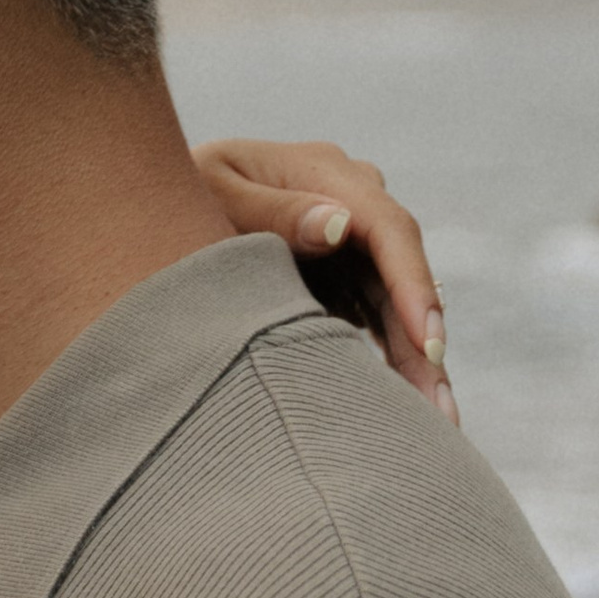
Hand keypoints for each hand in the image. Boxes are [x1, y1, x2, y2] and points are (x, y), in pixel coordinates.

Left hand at [193, 136, 454, 420]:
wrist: (157, 197)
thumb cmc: (179, 192)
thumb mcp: (210, 192)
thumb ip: (271, 211)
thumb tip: (338, 225)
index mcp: (325, 172)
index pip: (388, 230)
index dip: (413, 286)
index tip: (428, 343)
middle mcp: (350, 201)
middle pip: (402, 275)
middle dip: (425, 344)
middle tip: (441, 411)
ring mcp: (348, 238)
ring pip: (394, 303)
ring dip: (415, 362)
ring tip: (436, 425)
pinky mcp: (339, 271)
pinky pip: (374, 317)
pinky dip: (387, 359)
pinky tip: (403, 410)